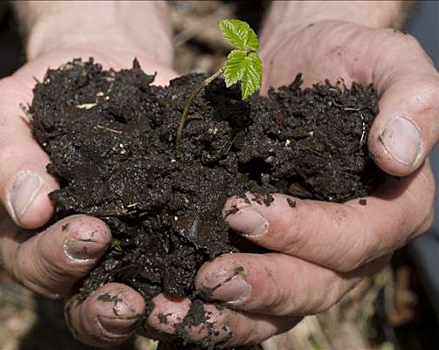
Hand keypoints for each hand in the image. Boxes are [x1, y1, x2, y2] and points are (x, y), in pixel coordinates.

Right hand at [0, 47, 177, 346]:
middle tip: (127, 300)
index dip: (56, 261)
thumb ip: (7, 154)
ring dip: (150, 314)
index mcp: (35, 231)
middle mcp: (82, 251)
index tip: (89, 233)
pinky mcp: (171, 230)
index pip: (35, 266)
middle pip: (82, 303)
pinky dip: (192, 276)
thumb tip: (27, 207)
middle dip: (101, 308)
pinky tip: (211, 273)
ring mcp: (131, 245)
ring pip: (133, 300)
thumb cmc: (50, 95)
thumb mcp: (12, 110)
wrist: (109, 71)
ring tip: (171, 309)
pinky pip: (179, 263)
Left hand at [185, 21, 436, 346]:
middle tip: (207, 278)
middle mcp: (354, 247)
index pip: (356, 237)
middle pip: (316, 286)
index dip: (303, 233)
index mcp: (393, 207)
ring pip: (278, 309)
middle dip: (261, 286)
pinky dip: (212, 311)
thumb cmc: (346, 61)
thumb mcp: (387, 61)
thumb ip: (411, 99)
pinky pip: (248, 300)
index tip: (240, 210)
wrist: (299, 66)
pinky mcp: (269, 258)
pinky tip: (172, 309)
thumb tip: (399, 154)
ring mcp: (309, 259)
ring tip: (176, 315)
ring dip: (228, 317)